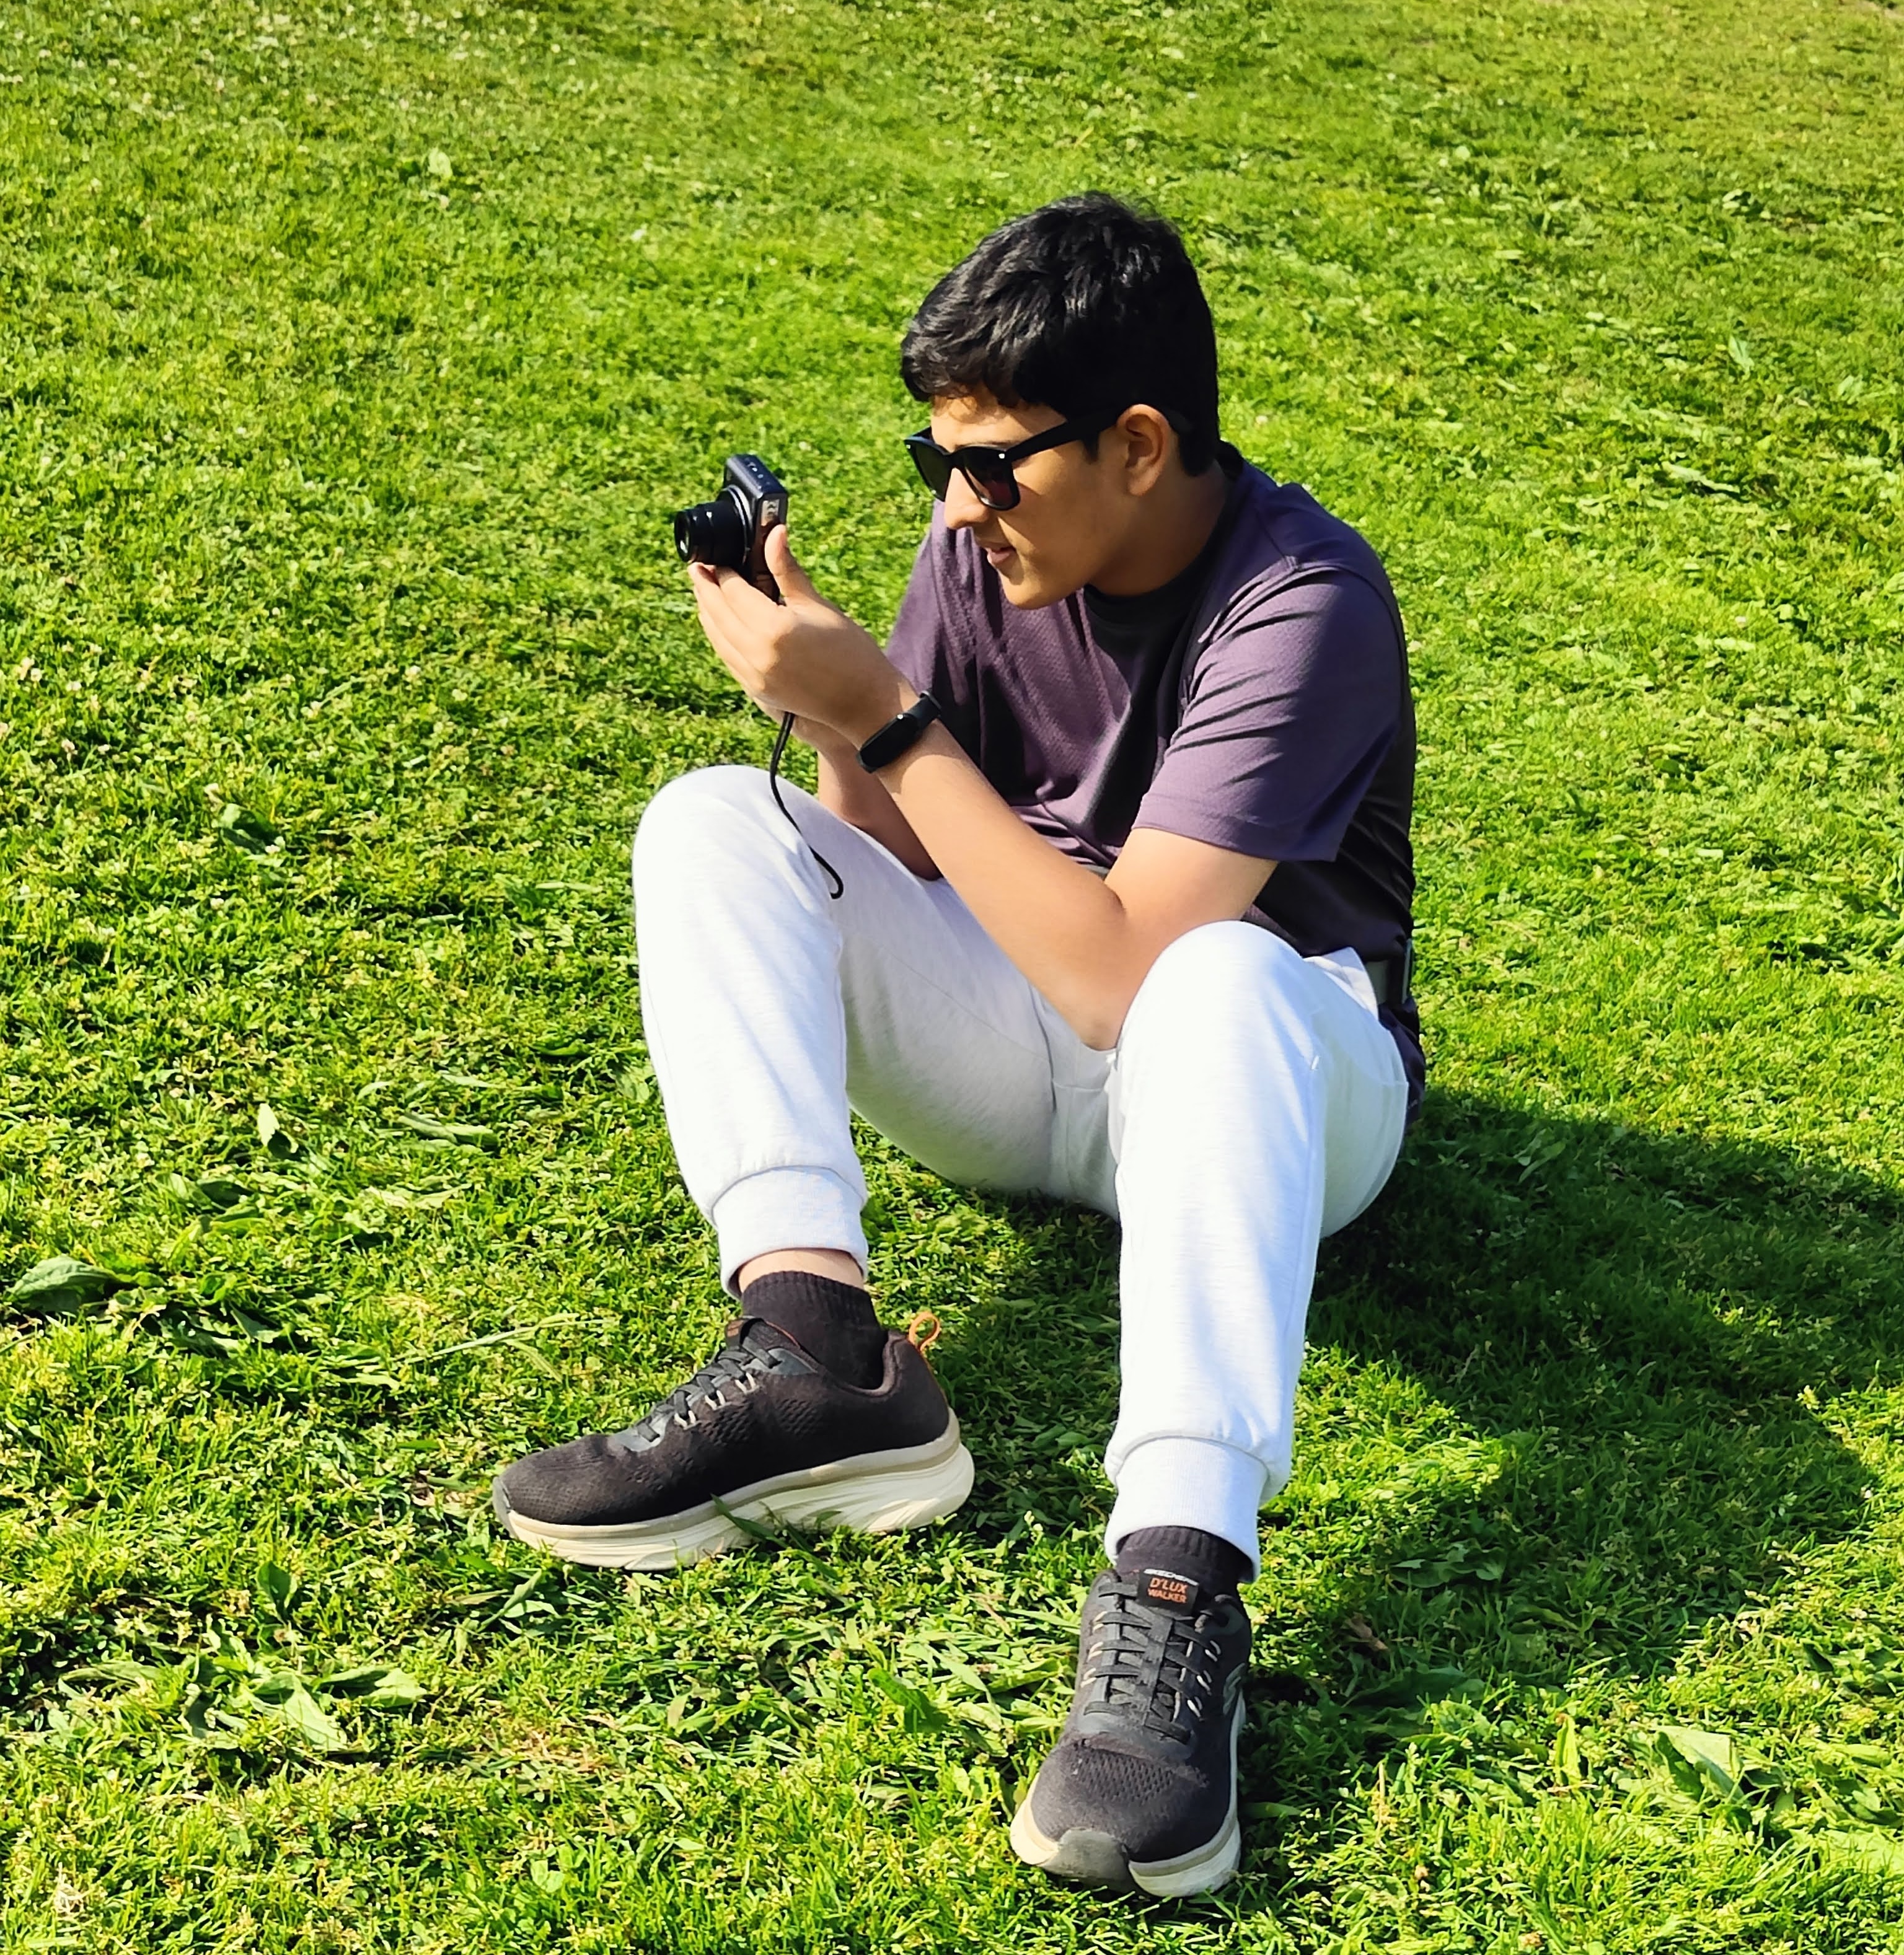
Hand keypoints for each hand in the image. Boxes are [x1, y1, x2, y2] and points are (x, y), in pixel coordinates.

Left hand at [690, 527, 910, 744]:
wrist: (863, 702)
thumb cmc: (850, 651)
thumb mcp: (818, 606)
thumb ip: (787, 570)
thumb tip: (774, 532)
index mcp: (773, 628)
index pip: (733, 591)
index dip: (722, 571)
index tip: (716, 556)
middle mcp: (757, 654)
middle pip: (716, 613)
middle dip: (705, 588)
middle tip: (698, 568)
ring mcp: (753, 676)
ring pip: (716, 637)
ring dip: (707, 612)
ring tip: (706, 591)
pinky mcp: (756, 690)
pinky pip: (726, 656)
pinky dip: (719, 635)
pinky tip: (722, 623)